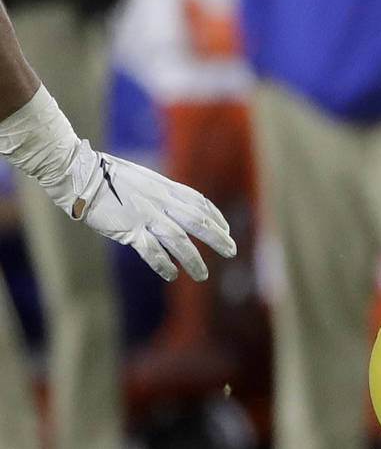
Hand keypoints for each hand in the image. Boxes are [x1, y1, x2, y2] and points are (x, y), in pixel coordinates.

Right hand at [58, 143, 235, 281]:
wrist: (80, 173)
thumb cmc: (107, 175)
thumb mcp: (143, 178)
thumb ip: (160, 193)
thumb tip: (172, 207)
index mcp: (166, 187)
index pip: (200, 203)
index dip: (217, 218)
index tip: (226, 230)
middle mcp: (161, 201)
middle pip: (198, 221)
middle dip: (218, 238)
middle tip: (232, 252)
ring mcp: (146, 215)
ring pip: (179, 240)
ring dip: (193, 259)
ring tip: (202, 275)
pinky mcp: (129, 228)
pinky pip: (151, 250)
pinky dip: (163, 263)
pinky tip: (172, 274)